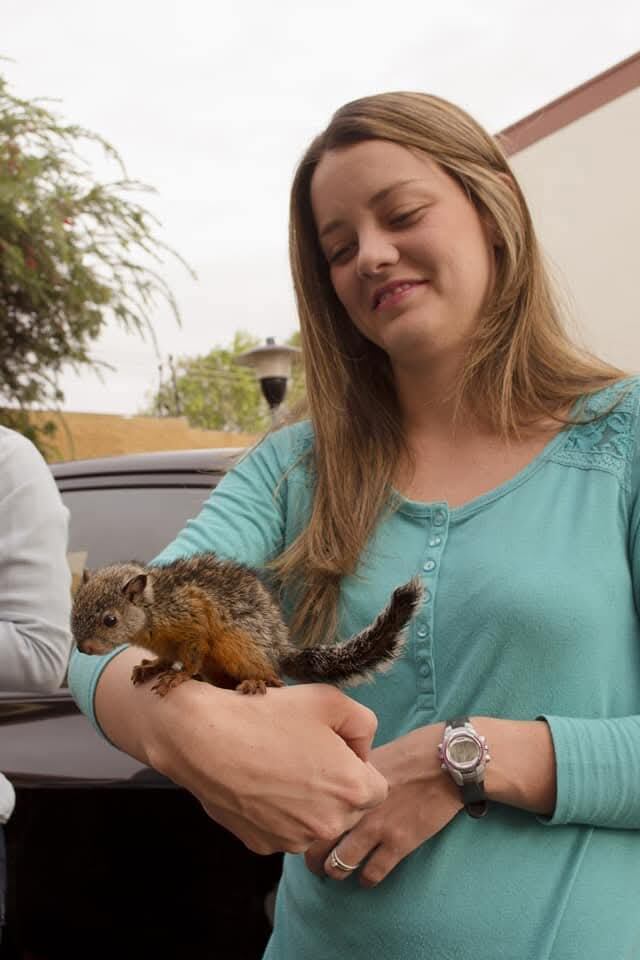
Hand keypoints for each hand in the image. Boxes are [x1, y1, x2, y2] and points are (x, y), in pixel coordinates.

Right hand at [134, 672, 387, 854]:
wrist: (205, 738)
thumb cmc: (269, 714)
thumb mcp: (329, 700)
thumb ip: (364, 724)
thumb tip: (363, 750)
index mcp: (353, 789)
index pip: (377, 788)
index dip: (356, 766)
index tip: (332, 749)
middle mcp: (328, 824)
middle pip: (348, 809)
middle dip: (335, 786)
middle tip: (303, 755)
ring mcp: (294, 840)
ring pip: (315, 822)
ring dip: (307, 802)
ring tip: (278, 767)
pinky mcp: (264, 846)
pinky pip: (283, 830)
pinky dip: (277, 812)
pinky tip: (259, 784)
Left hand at [305, 723, 461, 886]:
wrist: (448, 762)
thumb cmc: (414, 749)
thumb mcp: (375, 751)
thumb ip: (353, 771)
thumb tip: (341, 779)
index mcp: (347, 781)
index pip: (313, 807)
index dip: (306, 820)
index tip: (306, 826)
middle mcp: (355, 806)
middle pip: (318, 840)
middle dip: (312, 855)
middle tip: (312, 860)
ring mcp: (376, 827)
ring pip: (339, 863)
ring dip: (334, 871)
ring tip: (334, 872)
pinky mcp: (398, 843)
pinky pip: (372, 872)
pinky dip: (366, 879)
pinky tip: (366, 877)